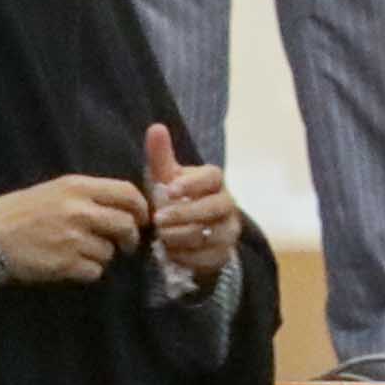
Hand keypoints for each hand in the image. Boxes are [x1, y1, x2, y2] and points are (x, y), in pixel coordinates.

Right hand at [0, 174, 145, 285]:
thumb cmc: (19, 213)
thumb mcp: (54, 191)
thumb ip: (89, 196)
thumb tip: (128, 208)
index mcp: (77, 187)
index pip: (128, 193)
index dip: (141, 209)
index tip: (141, 219)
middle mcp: (79, 209)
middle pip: (127, 225)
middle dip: (130, 238)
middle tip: (123, 244)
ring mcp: (72, 237)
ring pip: (111, 251)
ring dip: (102, 256)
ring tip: (78, 251)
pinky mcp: (65, 263)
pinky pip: (95, 271)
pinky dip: (87, 271)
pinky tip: (69, 264)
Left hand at [141, 124, 238, 279]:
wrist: (189, 230)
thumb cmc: (175, 198)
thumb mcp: (166, 178)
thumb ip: (161, 155)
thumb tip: (156, 127)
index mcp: (214, 182)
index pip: (212, 177)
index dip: (193, 184)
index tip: (170, 190)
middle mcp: (227, 204)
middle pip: (215, 208)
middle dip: (185, 214)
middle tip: (158, 220)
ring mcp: (229, 230)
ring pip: (212, 234)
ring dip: (183, 236)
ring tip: (161, 237)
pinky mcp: (225, 253)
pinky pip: (210, 257)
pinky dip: (188, 256)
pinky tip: (170, 253)